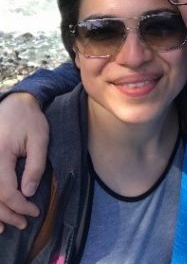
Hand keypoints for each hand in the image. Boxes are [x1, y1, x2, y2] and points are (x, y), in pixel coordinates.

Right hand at [0, 93, 48, 231]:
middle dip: (7, 214)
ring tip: (5, 227)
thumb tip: (28, 192)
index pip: (7, 190)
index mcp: (0, 153)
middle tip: (23, 223)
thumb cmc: (30, 119)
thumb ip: (35, 166)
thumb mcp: (40, 139)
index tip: (34, 211)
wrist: (15, 102)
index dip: (20, 206)